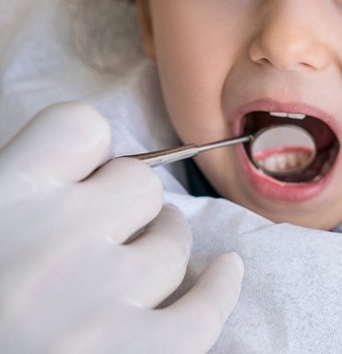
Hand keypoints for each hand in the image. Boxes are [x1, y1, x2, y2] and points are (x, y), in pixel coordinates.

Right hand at [0, 102, 242, 353]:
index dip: (88, 150)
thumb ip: (17, 200)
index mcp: (1, 202)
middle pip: (138, 184)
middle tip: (107, 234)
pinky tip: (225, 273)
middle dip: (128, 205)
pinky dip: (219, 289)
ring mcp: (95, 304)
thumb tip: (77, 179)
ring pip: (170, 241)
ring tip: (134, 270)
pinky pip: (202, 310)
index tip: (84, 175)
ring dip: (162, 248)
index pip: (79, 126)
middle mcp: (51, 241)